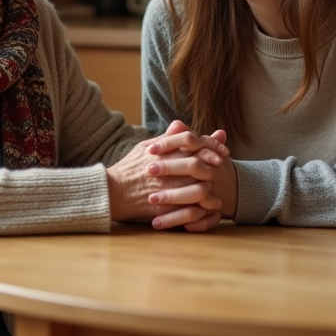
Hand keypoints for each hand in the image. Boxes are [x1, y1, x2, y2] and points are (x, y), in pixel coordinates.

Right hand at [106, 120, 228, 228]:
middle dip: (214, 165)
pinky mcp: (165, 208)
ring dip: (211, 189)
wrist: (112, 193)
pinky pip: (191, 210)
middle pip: (199, 164)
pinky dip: (203, 209)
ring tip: (216, 191)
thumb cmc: (129, 169)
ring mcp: (166, 189)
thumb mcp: (144, 147)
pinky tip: (207, 207)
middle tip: (222, 167)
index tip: (222, 150)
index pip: (193, 142)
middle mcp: (166, 168)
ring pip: (199, 188)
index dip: (211, 144)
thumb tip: (182, 125)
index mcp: (162, 152)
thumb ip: (166, 138)